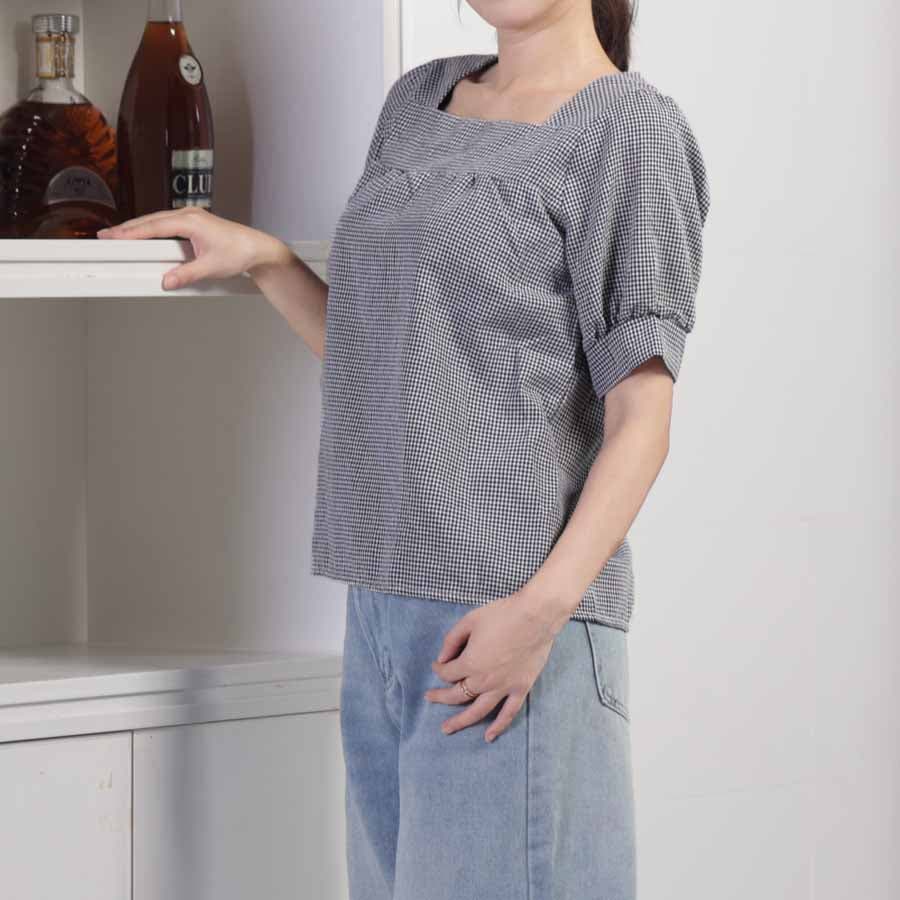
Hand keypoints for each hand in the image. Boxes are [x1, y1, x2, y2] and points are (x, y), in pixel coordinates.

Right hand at [97, 207, 292, 290]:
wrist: (258, 249)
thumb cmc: (240, 252)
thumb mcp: (211, 268)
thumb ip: (186, 275)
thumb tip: (166, 281)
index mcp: (191, 221)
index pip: (153, 227)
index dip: (130, 233)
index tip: (111, 238)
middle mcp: (189, 215)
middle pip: (150, 221)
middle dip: (127, 229)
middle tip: (105, 238)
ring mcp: (191, 218)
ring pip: (157, 222)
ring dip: (138, 229)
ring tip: (118, 238)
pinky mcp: (194, 225)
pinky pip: (166, 226)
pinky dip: (151, 231)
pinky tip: (143, 238)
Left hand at [425, 586, 573, 742]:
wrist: (535, 616)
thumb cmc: (502, 614)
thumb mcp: (470, 621)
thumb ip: (452, 640)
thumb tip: (442, 658)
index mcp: (470, 662)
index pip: (448, 673)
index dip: (439, 668)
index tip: (438, 664)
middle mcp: (484, 680)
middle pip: (457, 695)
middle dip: (441, 697)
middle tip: (430, 698)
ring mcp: (503, 687)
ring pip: (478, 711)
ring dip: (461, 721)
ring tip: (447, 729)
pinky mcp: (520, 688)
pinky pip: (508, 713)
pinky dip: (498, 726)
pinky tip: (488, 736)